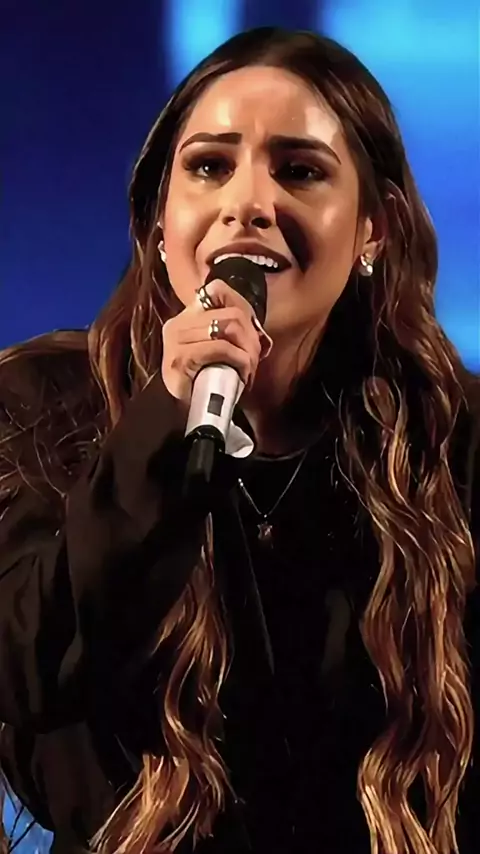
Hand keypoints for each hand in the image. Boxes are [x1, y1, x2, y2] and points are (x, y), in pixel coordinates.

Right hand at [161, 279, 270, 404]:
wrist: (179, 412)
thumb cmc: (203, 380)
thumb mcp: (216, 350)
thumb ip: (227, 331)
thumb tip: (254, 327)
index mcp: (186, 315)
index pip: (217, 290)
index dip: (243, 307)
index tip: (252, 332)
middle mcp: (178, 323)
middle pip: (231, 314)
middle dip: (251, 338)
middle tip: (254, 360)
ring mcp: (176, 339)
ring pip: (228, 329)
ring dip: (247, 351)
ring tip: (248, 369)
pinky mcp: (180, 357)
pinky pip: (220, 348)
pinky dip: (239, 360)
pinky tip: (242, 374)